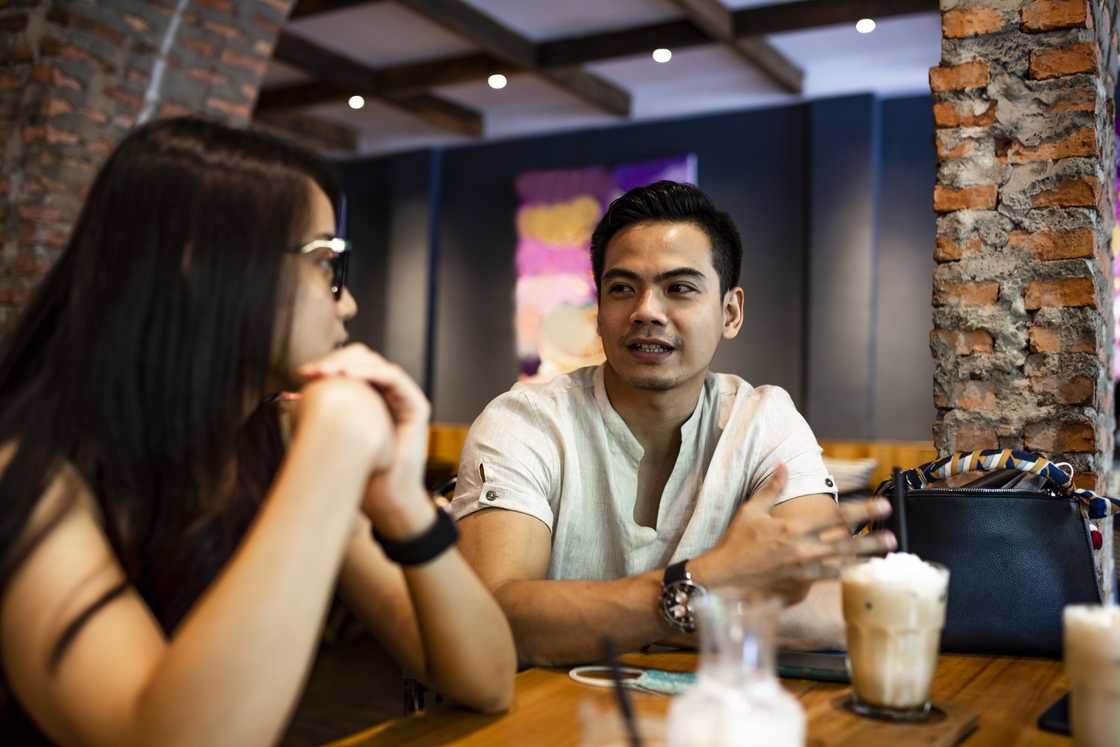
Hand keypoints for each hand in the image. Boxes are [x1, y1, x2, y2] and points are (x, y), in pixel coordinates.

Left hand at [298, 345, 433, 536]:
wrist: (385, 500)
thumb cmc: (359, 474)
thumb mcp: (335, 437)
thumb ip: (324, 415)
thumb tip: (293, 395)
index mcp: (370, 399)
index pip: (350, 369)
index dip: (328, 365)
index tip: (303, 374)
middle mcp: (388, 396)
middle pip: (363, 361)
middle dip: (337, 360)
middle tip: (314, 371)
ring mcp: (404, 400)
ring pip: (377, 365)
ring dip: (352, 363)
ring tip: (329, 372)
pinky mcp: (417, 406)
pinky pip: (395, 379)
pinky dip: (373, 373)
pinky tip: (351, 376)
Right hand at [690, 465, 895, 603]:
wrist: (723, 578)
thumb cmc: (736, 542)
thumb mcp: (750, 511)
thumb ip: (771, 488)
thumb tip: (784, 465)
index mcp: (791, 529)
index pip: (833, 517)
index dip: (860, 509)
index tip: (881, 504)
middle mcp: (801, 551)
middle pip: (844, 544)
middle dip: (871, 539)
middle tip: (892, 534)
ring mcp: (802, 571)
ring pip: (841, 564)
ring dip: (864, 559)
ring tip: (884, 554)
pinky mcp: (799, 585)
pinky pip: (827, 579)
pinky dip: (844, 574)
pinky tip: (859, 572)